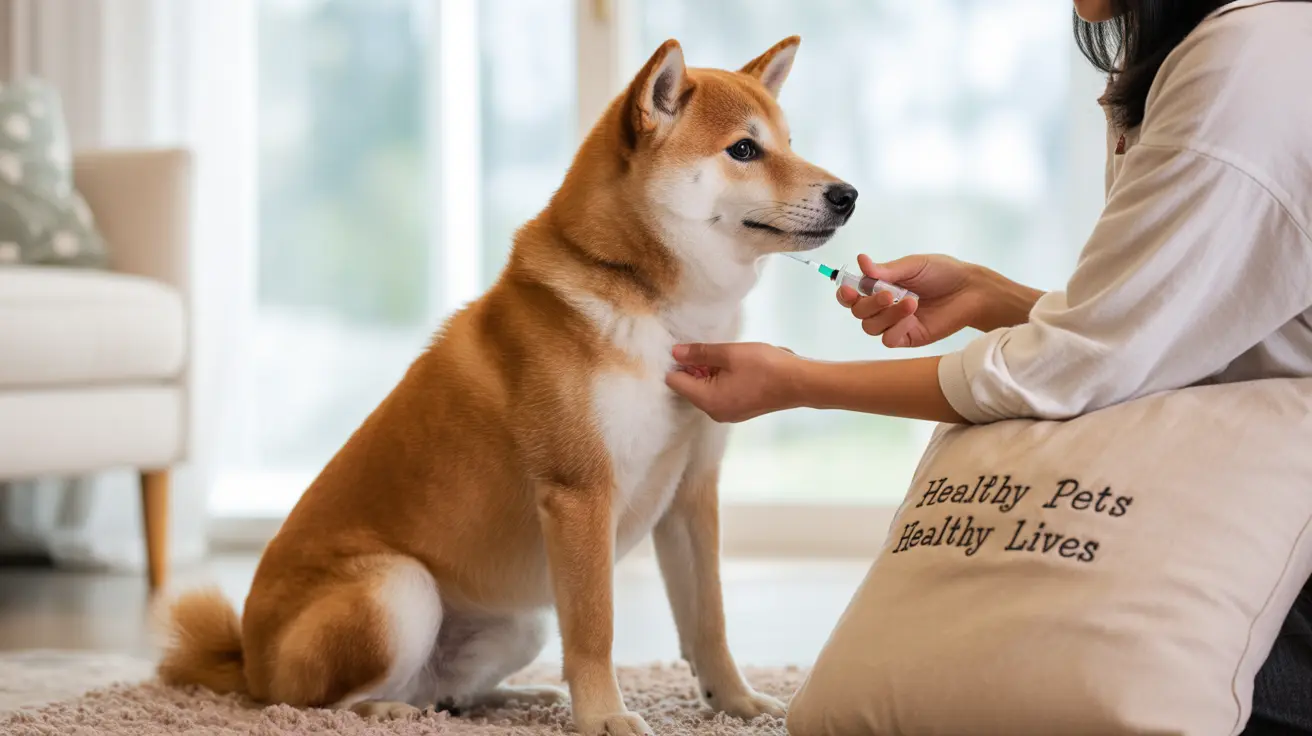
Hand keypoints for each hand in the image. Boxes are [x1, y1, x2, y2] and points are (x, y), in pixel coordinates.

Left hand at [665, 342, 801, 422]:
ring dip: (709, 372)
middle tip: (711, 350)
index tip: (688, 348)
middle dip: (694, 368)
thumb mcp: (729, 353)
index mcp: (707, 401)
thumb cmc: (764, 366)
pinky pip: (719, 394)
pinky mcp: (739, 410)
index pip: (676, 382)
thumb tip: (675, 352)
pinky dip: (720, 380)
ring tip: (726, 356)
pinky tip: (734, 366)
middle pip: (689, 387)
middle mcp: (714, 413)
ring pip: (705, 390)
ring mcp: (727, 414)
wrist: (799, 383)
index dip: (678, 363)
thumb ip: (699, 353)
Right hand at [836, 253, 985, 347]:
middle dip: (869, 303)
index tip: (849, 290)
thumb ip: (886, 269)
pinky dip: (895, 328)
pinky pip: (888, 339)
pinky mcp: (907, 338)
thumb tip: (861, 261)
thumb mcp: (913, 265)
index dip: (846, 295)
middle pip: (858, 313)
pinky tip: (911, 317)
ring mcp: (895, 324)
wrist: (970, 290)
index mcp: (880, 287)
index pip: (852, 296)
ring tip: (911, 302)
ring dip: (886, 314)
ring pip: (870, 327)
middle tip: (889, 294)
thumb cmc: (943, 273)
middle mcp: (883, 307)